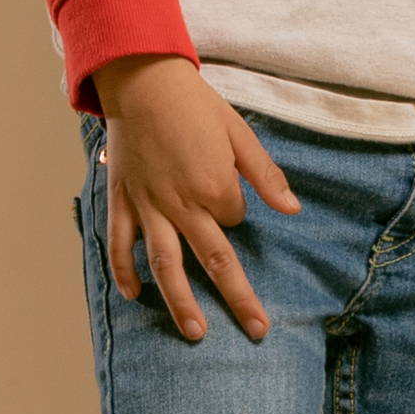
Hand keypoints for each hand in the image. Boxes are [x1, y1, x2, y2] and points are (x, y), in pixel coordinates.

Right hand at [91, 55, 299, 343]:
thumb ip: (265, 175)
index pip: (235, 218)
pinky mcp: (123, 201)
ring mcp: (149, 207)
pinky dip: (125, 270)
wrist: (141, 80)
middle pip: (215, 260)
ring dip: (181, 301)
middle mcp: (183, 205)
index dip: (237, 210)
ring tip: (195, 332)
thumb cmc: (194, 104)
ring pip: (166, 265)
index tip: (229, 191)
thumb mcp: (239, 133)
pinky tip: (134, 295)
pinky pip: (122, 243)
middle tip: (256, 331)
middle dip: (237, 298)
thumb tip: (292, 209)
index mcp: (215, 187)